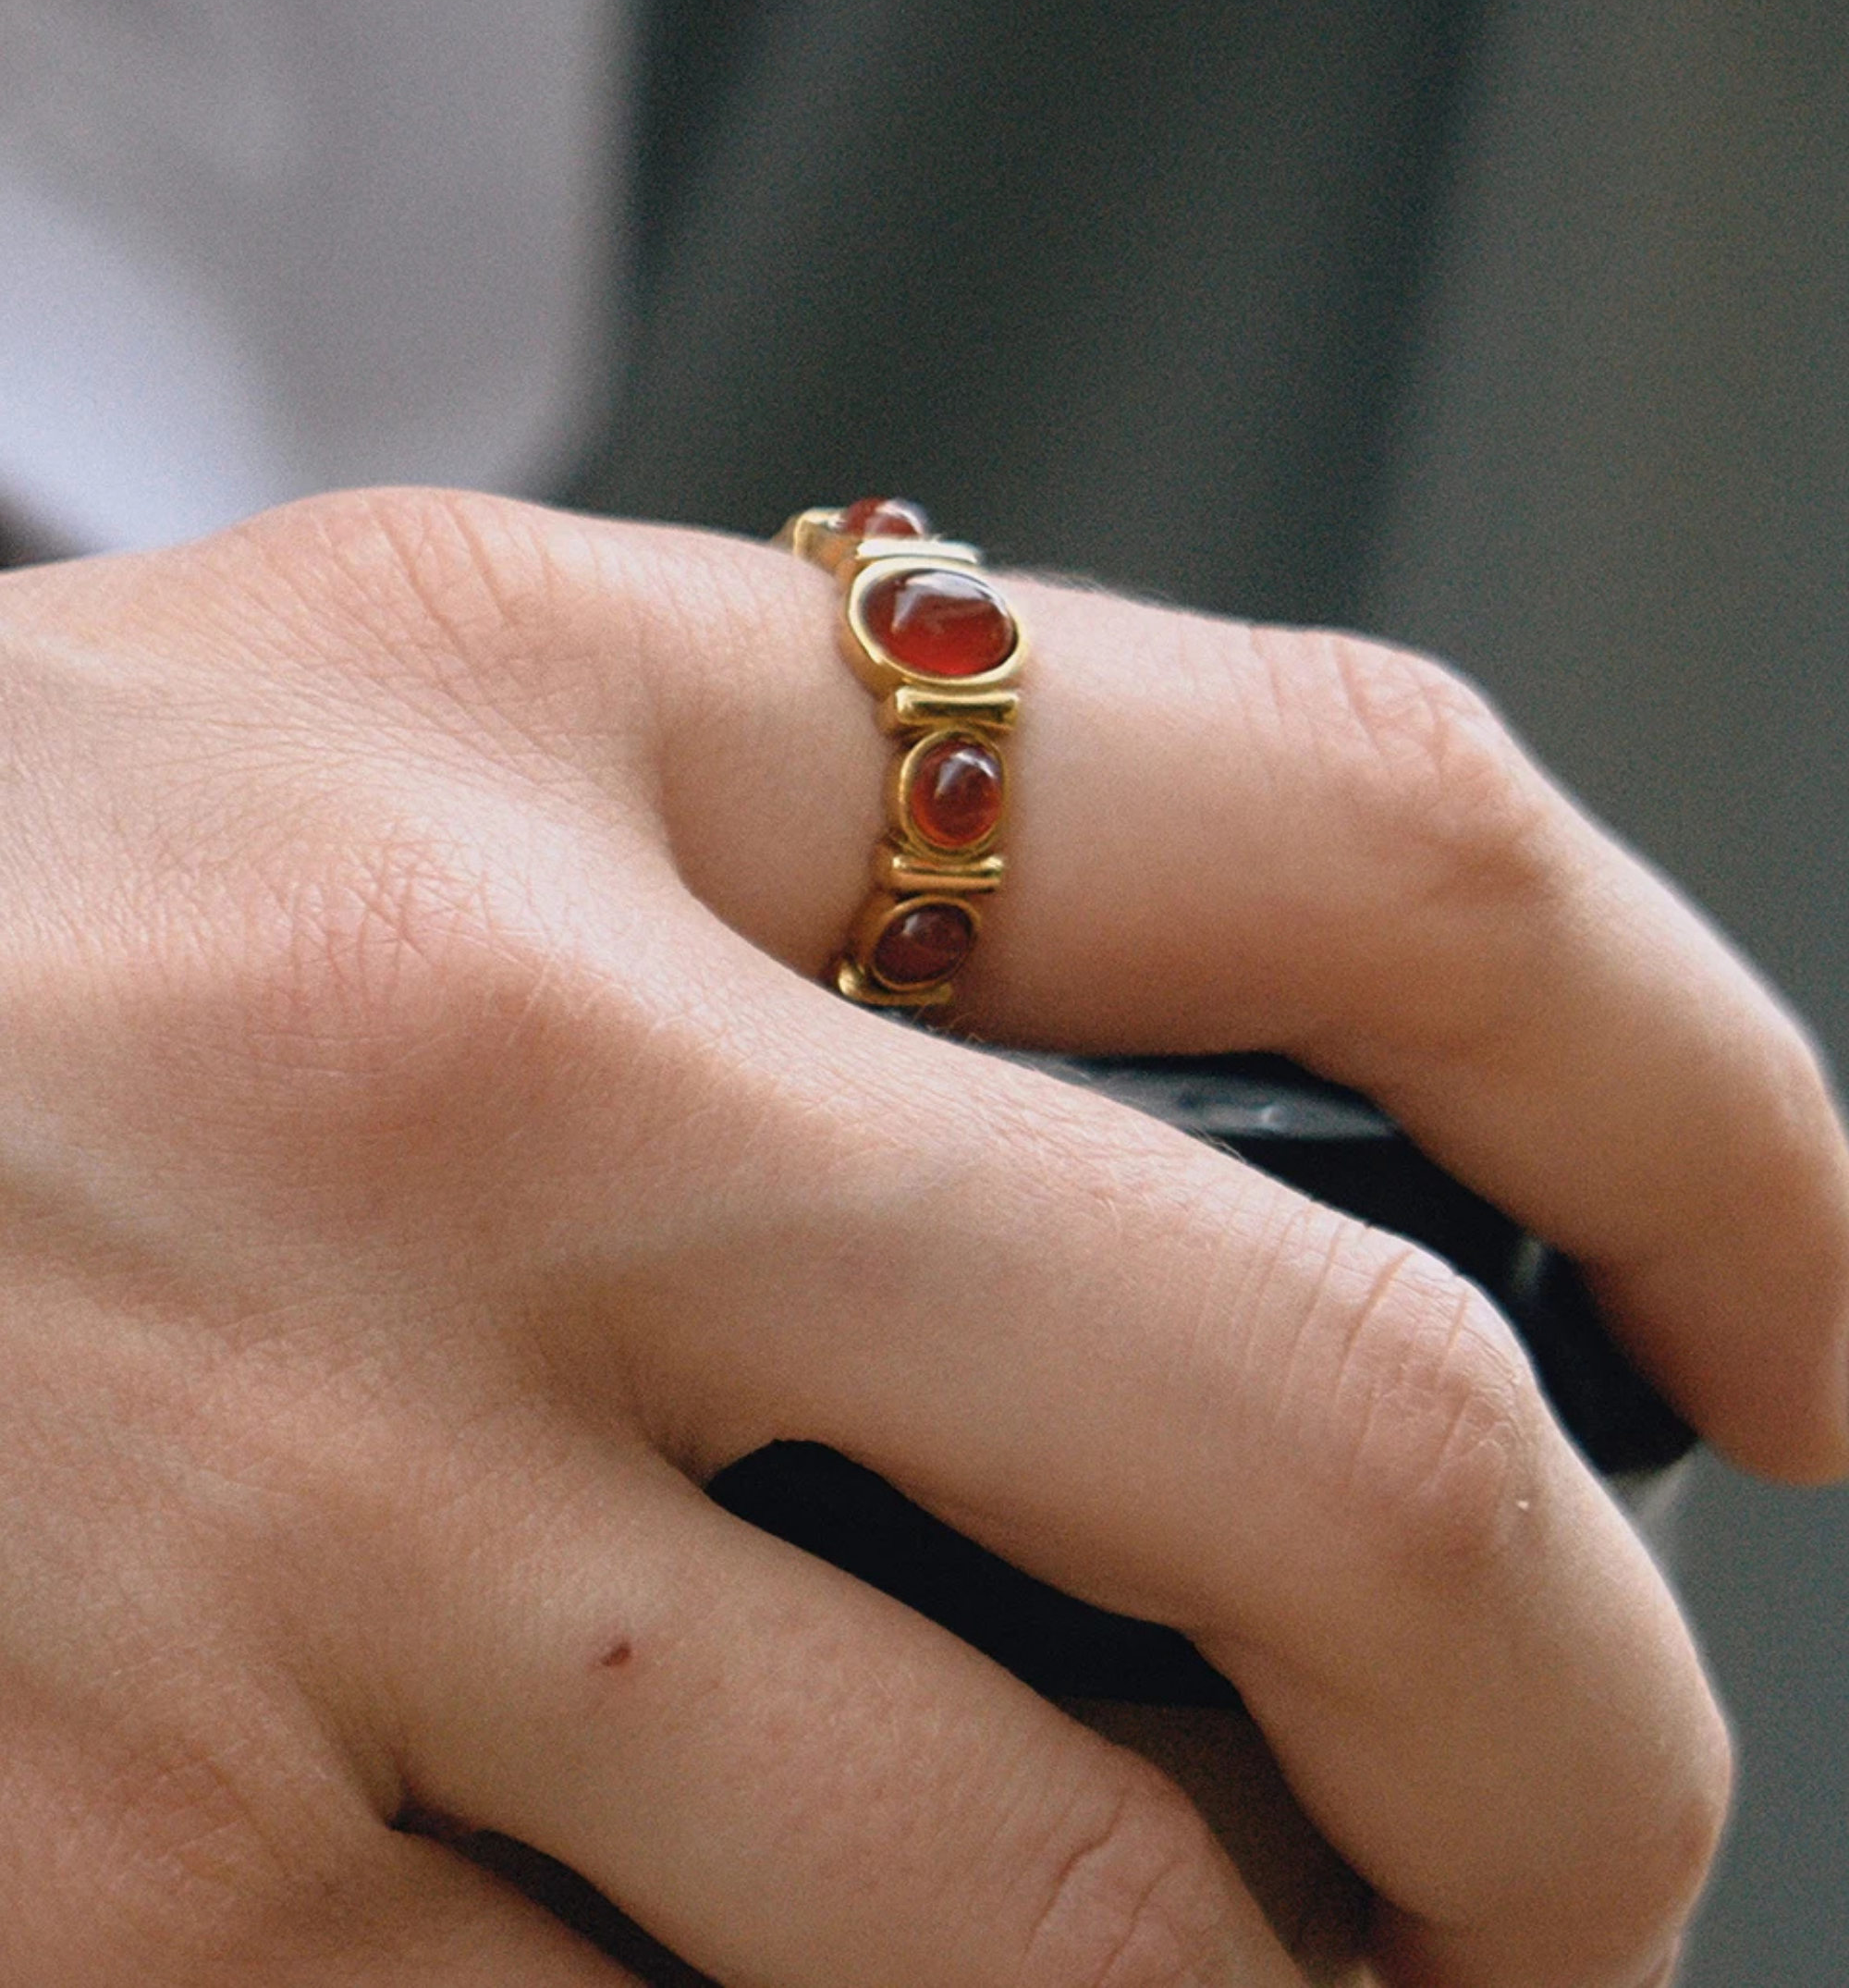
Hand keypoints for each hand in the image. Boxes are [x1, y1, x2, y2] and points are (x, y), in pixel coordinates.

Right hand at [0, 490, 1840, 1987]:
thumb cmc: (1, 953)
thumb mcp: (420, 784)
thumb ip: (839, 962)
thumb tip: (1307, 1251)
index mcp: (582, 730)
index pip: (1371, 833)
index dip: (1716, 1088)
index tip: (1825, 1307)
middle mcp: (475, 1093)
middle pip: (1357, 1453)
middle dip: (1586, 1746)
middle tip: (1579, 1832)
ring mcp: (296, 1543)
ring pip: (1069, 1946)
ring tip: (1215, 1973)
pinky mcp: (120, 1918)